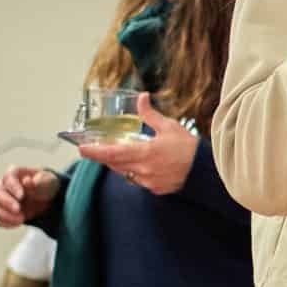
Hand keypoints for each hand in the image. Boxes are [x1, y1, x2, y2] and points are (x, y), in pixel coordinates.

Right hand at [0, 166, 60, 228]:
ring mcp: (1, 200)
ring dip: (5, 215)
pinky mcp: (3, 213)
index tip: (21, 196)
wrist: (47, 199)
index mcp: (14, 174)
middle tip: (18, 210)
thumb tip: (26, 180)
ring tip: (21, 219)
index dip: (12, 187)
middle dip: (6, 202)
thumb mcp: (48, 182)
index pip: (7, 178)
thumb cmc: (46, 186)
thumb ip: (39, 182)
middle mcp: (4, 185)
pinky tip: (18, 223)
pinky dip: (6, 223)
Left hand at [79, 95, 195, 193]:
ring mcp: (149, 182)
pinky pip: (138, 181)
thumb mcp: (169, 126)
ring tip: (117, 154)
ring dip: (118, 164)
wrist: (205, 171)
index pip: (113, 153)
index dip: (95, 152)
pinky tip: (141, 165)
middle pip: (114, 164)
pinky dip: (135, 172)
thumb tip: (141, 97)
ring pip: (125, 173)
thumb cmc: (188, 147)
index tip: (81, 149)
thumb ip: (150, 114)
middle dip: (102, 157)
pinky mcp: (155, 189)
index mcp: (145, 152)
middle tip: (92, 150)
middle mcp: (143, 170)